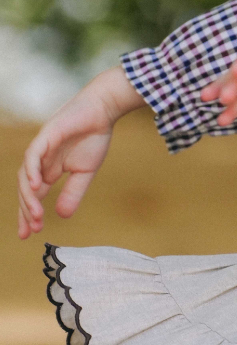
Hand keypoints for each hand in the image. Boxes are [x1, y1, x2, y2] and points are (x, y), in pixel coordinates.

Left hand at [16, 67, 143, 238]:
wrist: (103, 111)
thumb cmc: (94, 137)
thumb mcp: (84, 173)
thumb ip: (73, 193)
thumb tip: (62, 215)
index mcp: (49, 170)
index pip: (33, 195)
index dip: (29, 214)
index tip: (28, 234)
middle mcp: (40, 161)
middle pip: (25, 189)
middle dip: (27, 211)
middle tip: (32, 229)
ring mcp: (40, 149)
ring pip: (25, 176)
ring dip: (29, 197)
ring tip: (36, 215)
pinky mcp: (45, 136)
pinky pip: (32, 156)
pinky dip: (30, 171)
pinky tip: (34, 186)